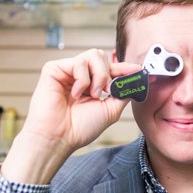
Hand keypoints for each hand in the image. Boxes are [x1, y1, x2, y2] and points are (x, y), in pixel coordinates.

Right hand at [1, 49, 140, 183]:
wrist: (60, 137)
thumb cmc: (80, 128)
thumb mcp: (111, 110)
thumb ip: (124, 92)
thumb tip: (137, 79)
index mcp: (91, 86)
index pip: (110, 69)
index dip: (124, 68)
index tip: (138, 70)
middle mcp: (79, 77)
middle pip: (101, 56)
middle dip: (108, 73)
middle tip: (105, 92)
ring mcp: (67, 72)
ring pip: (93, 55)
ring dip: (98, 76)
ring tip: (92, 94)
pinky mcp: (54, 69)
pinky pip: (78, 62)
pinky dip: (82, 79)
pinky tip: (75, 95)